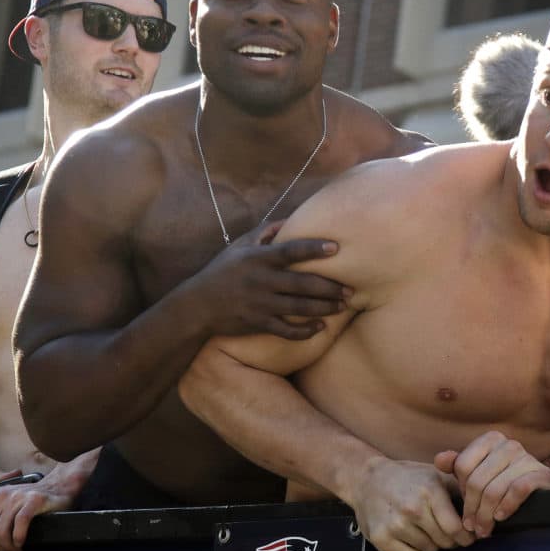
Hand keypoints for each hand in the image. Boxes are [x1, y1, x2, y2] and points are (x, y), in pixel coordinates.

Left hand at [0, 451, 97, 550]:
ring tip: (16, 549)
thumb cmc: (28, 498)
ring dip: (8, 547)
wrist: (58, 487)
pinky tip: (23, 541)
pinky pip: (19, 526)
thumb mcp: (1, 501)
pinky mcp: (33, 501)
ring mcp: (16, 497)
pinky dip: (19, 539)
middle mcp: (0, 494)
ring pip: (1, 533)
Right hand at [192, 220, 349, 339]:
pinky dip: (306, 331)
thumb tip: (290, 219)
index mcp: (258, 259)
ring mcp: (260, 304)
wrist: (197, 306)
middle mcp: (261, 281)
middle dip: (330, 287)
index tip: (336, 247)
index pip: (290, 250)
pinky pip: (287, 330)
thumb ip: (264, 232)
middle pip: (302, 283)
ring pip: (300, 307)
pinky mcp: (258, 324)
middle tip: (351, 288)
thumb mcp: (239, 246)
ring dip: (325, 307)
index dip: (313, 248)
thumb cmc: (222, 272)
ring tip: (343, 306)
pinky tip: (321, 327)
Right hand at [349, 458, 474, 550]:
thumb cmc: (408, 479)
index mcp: (429, 491)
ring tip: (423, 529)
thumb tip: (488, 509)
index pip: (457, 529)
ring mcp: (395, 525)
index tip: (465, 535)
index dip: (465, 536)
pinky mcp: (381, 538)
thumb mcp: (435, 475)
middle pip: (445, 542)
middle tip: (443, 531)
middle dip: (449, 539)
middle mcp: (412, 508)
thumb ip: (461, 489)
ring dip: (431, 544)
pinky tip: (410, 537)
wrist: (368, 480)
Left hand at [435, 432, 549, 536]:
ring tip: (483, 530)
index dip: (461, 491)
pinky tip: (500, 518)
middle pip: (477, 480)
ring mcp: (527, 457)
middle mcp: (509, 444)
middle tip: (471, 527)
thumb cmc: (502, 484)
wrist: (541, 496)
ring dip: (486, 515)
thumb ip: (456, 465)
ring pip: (495, 489)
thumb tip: (438, 460)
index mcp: (490, 439)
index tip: (464, 510)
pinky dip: (506, 507)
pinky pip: (517, 491)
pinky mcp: (542, 474)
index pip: (462, 465)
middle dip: (472, 508)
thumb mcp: (476, 474)